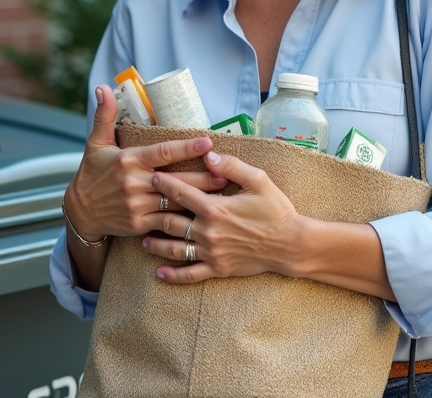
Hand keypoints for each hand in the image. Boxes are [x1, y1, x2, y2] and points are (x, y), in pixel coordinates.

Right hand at [63, 85, 228, 239]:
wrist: (80, 212)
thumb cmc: (93, 173)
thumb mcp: (96, 144)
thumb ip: (105, 116)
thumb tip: (102, 88)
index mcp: (129, 160)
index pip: (162, 152)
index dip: (187, 148)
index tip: (208, 142)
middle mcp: (133, 183)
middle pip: (176, 180)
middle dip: (203, 178)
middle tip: (226, 172)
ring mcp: (137, 205)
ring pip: (175, 202)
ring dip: (199, 200)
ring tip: (222, 195)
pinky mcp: (139, 224)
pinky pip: (167, 222)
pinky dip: (185, 219)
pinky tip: (203, 216)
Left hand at [143, 151, 303, 283]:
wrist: (289, 243)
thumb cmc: (276, 210)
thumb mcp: (259, 180)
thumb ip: (232, 167)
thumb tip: (208, 155)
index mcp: (215, 207)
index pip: (181, 193)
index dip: (164, 184)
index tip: (152, 177)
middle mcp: (208, 231)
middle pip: (171, 222)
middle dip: (154, 213)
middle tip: (141, 208)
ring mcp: (211, 252)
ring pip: (174, 249)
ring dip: (156, 245)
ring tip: (144, 240)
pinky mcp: (217, 269)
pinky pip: (189, 274)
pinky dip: (172, 275)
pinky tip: (159, 273)